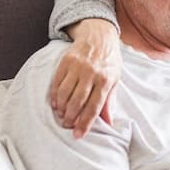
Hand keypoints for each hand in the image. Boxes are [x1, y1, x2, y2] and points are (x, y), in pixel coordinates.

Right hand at [50, 19, 121, 137]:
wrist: (99, 35)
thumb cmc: (109, 60)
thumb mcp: (115, 79)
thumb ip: (109, 101)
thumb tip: (108, 123)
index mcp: (106, 80)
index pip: (94, 107)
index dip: (85, 123)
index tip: (77, 135)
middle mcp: (91, 74)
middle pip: (77, 102)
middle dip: (70, 118)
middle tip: (67, 126)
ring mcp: (77, 67)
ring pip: (65, 93)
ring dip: (61, 108)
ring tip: (61, 116)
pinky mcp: (66, 61)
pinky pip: (57, 82)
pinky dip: (54, 95)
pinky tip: (55, 104)